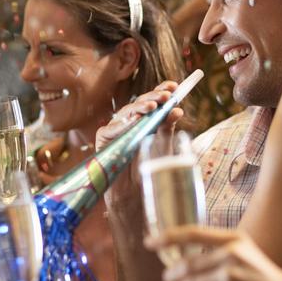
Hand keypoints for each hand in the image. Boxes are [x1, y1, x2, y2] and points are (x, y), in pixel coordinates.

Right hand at [96, 81, 183, 211]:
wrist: (136, 194)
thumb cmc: (150, 169)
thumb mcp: (164, 147)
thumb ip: (167, 128)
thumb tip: (177, 110)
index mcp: (146, 120)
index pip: (153, 101)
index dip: (161, 91)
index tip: (174, 86)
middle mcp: (130, 121)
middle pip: (140, 104)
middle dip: (153, 97)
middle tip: (166, 95)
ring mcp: (116, 129)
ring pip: (125, 113)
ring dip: (139, 108)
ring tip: (152, 107)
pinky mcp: (103, 139)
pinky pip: (110, 129)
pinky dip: (120, 125)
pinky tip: (132, 121)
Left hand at [145, 226, 281, 280]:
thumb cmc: (263, 276)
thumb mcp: (244, 251)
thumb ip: (218, 248)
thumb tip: (184, 252)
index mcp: (232, 238)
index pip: (192, 233)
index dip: (167, 237)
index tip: (149, 242)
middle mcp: (230, 254)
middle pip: (186, 264)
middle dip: (171, 275)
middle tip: (166, 280)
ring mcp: (229, 277)